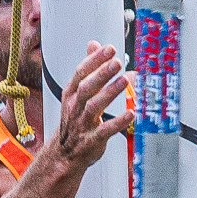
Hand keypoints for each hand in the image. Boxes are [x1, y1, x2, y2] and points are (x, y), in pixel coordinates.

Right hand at [50, 41, 132, 171]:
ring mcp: (82, 124)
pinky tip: (131, 113)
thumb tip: (93, 44)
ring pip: (94, 106)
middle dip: (102, 74)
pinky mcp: (92, 140)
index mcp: (71, 93)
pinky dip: (118, 122)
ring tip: (124, 80)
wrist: (65, 153)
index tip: (109, 49)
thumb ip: (88, 69)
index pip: (81, 72)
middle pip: (87, 87)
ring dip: (110, 93)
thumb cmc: (75, 120)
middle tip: (117, 62)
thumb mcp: (76, 93)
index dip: (95, 60)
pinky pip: (105, 130)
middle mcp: (75, 107)